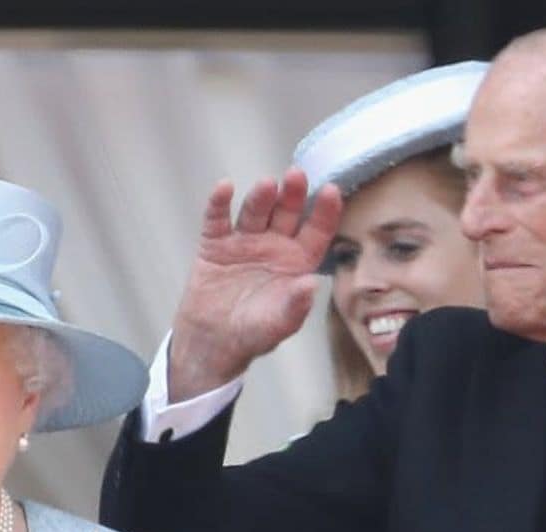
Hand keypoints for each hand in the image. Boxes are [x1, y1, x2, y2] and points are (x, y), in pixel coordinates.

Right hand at [168, 172, 342, 400]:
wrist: (213, 342)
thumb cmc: (254, 333)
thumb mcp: (279, 324)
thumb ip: (296, 305)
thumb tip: (312, 285)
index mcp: (296, 262)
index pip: (315, 232)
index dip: (324, 212)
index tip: (331, 191)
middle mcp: (274, 246)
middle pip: (286, 214)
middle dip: (292, 195)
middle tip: (296, 176)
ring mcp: (245, 242)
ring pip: (255, 212)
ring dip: (261, 197)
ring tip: (267, 185)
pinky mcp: (215, 244)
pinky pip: (217, 219)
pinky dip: (219, 204)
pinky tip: (225, 189)